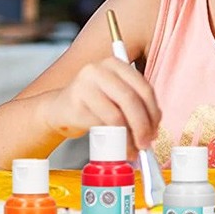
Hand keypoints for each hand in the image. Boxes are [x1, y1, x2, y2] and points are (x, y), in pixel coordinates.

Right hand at [41, 58, 160, 153]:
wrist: (59, 109)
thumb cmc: (92, 104)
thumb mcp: (115, 96)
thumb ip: (135, 104)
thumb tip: (153, 129)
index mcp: (116, 64)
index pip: (143, 87)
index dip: (153, 112)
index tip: (155, 130)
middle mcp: (100, 69)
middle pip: (131, 100)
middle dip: (143, 126)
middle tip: (145, 144)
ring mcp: (86, 83)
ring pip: (117, 115)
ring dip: (129, 137)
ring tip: (132, 149)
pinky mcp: (76, 101)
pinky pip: (101, 124)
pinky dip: (114, 140)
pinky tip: (117, 148)